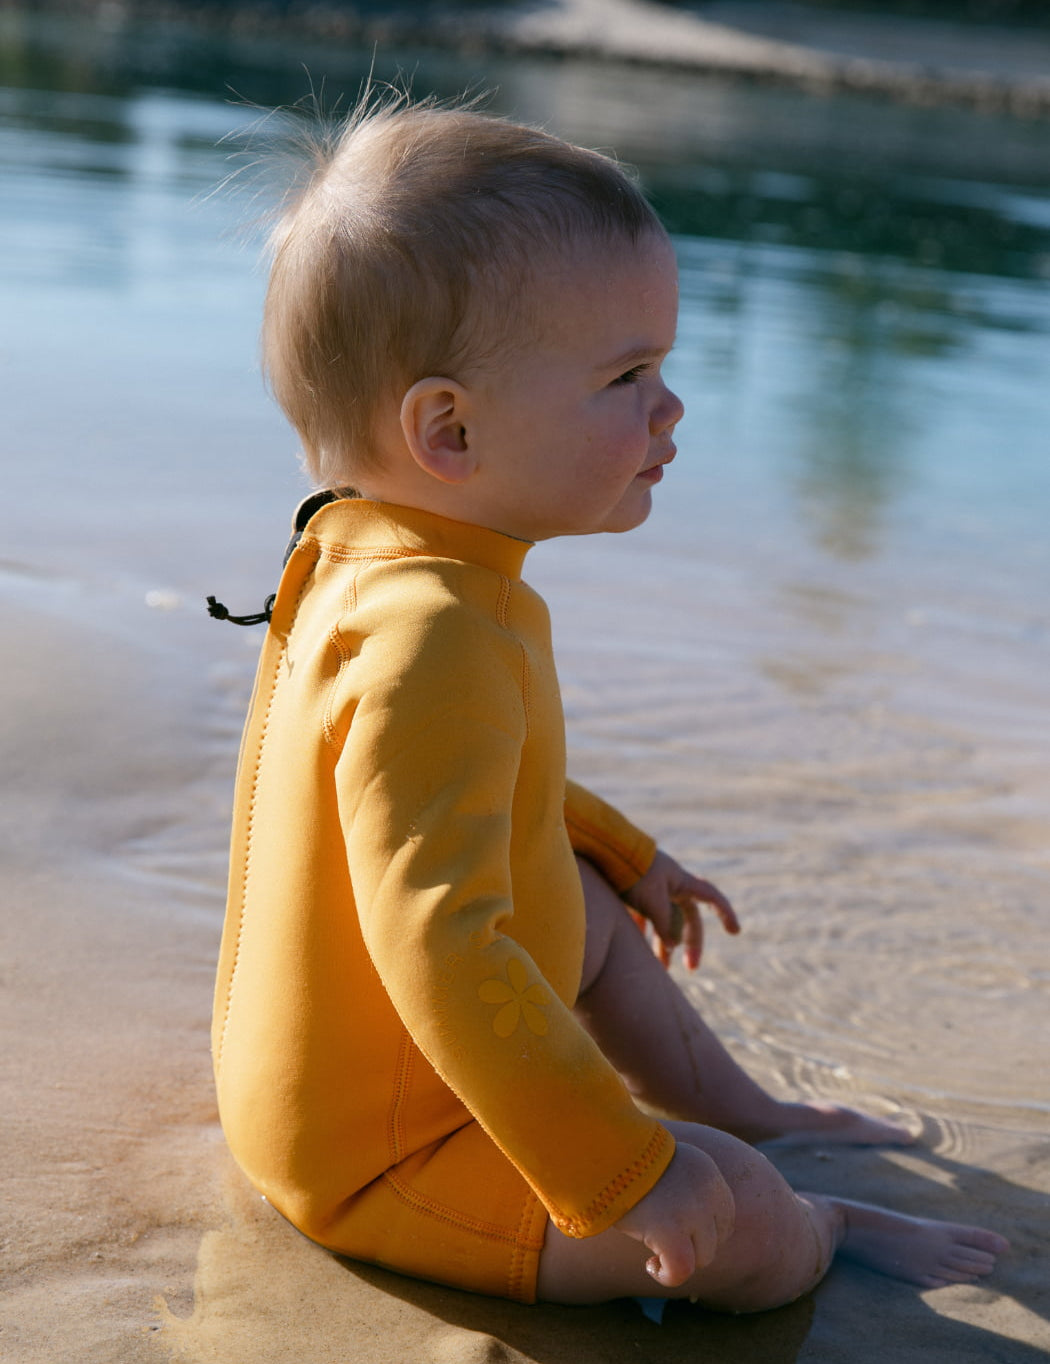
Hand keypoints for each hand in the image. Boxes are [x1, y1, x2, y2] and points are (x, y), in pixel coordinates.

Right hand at [614, 1144, 735, 1288]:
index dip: (703, 1232)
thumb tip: (689, 1227)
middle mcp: (707, 1192)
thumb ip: (685, 1188)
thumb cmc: (626, 1160)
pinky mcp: (671, 1232)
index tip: (679, 1232)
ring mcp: (692, 1213)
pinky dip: (667, 1276)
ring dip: (679, 1260)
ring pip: (702, 1258)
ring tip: (653, 1254)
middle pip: (716, 1239)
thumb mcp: (666, 1165)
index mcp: (707, 1172)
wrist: (604, 1152)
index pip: (725, 1217)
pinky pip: (681, 1270)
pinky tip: (650, 1266)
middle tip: (663, 1242)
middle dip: (692, 1247)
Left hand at [623, 849, 738, 970]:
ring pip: (664, 920)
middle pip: (687, 917)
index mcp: (681, 881)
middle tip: (690, 968)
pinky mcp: (631, 892)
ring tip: (660, 969)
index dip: (725, 913)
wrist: (601, 850)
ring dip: (663, 944)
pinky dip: (642, 933)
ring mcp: (650, 888)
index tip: (735, 932)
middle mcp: (669, 884)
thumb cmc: (631, 873)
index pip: (711, 897)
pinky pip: (643, 916)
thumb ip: (666, 925)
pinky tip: (635, 949)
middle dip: (689, 943)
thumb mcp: (652, 902)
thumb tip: (672, 945)